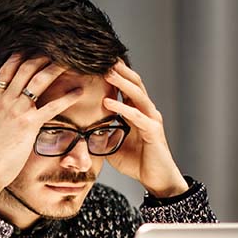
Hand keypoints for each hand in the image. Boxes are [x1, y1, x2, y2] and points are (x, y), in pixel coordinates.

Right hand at [0, 55, 84, 212]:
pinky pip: (52, 106)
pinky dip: (67, 97)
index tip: (32, 48)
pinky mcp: (29, 125)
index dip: (21, 56)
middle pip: (25, 69)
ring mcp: (17, 111)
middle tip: (57, 50)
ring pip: (39, 81)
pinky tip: (79, 92)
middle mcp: (4, 100)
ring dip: (55, 68)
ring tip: (71, 61)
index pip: (6, 69)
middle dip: (42, 56)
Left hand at [102, 60, 188, 197]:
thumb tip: (80, 130)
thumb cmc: (137, 162)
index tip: (98, 63)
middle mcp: (146, 112)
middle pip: (134, 84)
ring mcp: (151, 120)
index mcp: (137, 112)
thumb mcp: (112, 145)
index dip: (115, 75)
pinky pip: (136, 116)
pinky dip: (122, 108)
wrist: (156, 179)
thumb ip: (101, 134)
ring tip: (107, 72)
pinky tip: (108, 102)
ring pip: (137, 94)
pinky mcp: (153, 132)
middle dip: (120, 70)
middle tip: (103, 57)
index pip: (127, 87)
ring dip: (122, 82)